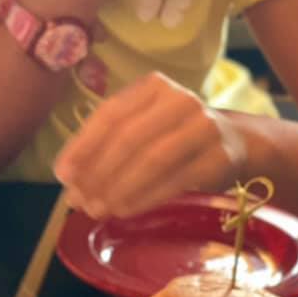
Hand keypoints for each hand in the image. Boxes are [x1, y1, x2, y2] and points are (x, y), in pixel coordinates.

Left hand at [52, 72, 246, 217]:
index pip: (111, 114)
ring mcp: (204, 126)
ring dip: (119, 189)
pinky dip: (146, 198)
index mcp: (154, 86)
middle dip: (98, 173)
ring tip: (99, 209)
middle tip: (79, 202)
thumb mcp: (145, 126)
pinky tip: (126, 210)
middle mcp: (181, 99)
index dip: (83, 146)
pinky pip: (176, 180)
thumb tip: (70, 179)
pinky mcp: (219, 157)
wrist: (235, 143)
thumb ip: (109, 144)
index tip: (62, 175)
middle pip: (129, 138)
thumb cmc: (175, 137)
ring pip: (152, 159)